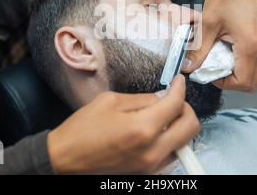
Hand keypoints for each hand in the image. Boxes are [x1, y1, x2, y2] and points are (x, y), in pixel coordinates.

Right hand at [47, 75, 198, 173]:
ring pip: (184, 142)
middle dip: (185, 108)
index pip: (176, 105)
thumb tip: (162, 97)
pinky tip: (155, 132)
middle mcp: (152, 150)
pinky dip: (170, 141)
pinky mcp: (147, 174)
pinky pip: (171, 155)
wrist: (66, 159)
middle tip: (174, 99)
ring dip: (179, 126)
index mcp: (142, 128)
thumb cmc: (83, 128)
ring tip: (163, 116)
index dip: (180, 88)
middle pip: (191, 126)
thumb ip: (142, 99)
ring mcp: (152, 166)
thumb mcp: (111, 101)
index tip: (179, 81)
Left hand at [184, 0, 256, 91]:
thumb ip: (199, 49)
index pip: (243, 81)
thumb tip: (188, 67)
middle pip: (255, 82)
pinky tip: (238, 55)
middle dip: (234, 82)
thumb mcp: (208, 23)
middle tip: (217, 70)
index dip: (224, 84)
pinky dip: (255, 65)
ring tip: (227, 62)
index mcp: (251, 44)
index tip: (210, 73)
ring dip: (245, 74)